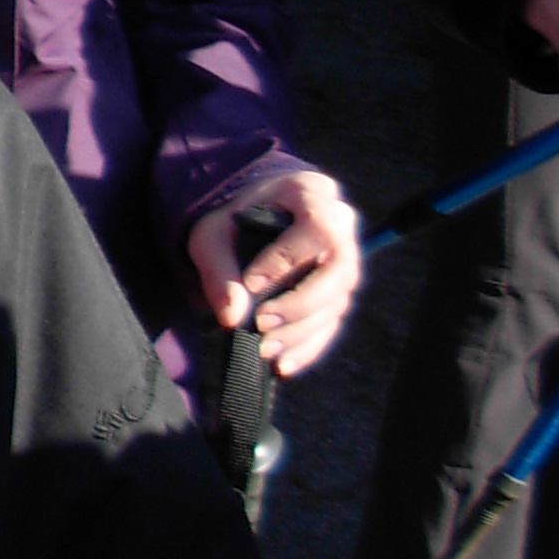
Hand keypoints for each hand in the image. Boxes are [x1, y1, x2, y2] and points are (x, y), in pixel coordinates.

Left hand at [188, 169, 359, 377]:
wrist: (247, 218)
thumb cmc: (231, 219)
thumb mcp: (213, 233)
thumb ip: (217, 268)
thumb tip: (232, 317)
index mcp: (311, 194)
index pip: (316, 229)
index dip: (287, 260)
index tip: (251, 282)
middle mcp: (340, 226)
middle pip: (340, 271)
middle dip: (301, 303)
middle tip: (262, 324)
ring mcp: (345, 262)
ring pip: (338, 302)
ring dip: (301, 332)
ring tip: (265, 349)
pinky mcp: (339, 293)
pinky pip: (332, 324)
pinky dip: (308, 347)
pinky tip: (283, 364)